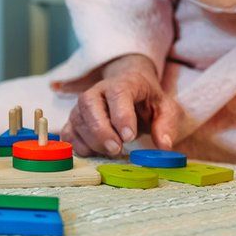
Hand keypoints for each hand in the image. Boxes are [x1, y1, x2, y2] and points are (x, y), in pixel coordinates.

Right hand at [60, 54, 180, 156]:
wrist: (130, 93)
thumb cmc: (147, 101)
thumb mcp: (165, 109)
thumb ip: (167, 125)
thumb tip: (164, 147)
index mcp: (123, 83)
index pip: (118, 93)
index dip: (121, 115)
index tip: (129, 136)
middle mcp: (97, 91)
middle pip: (89, 105)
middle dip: (101, 130)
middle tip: (117, 149)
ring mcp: (81, 106)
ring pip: (77, 121)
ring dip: (92, 141)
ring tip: (112, 151)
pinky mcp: (73, 121)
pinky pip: (68, 134)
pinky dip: (78, 146)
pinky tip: (95, 152)